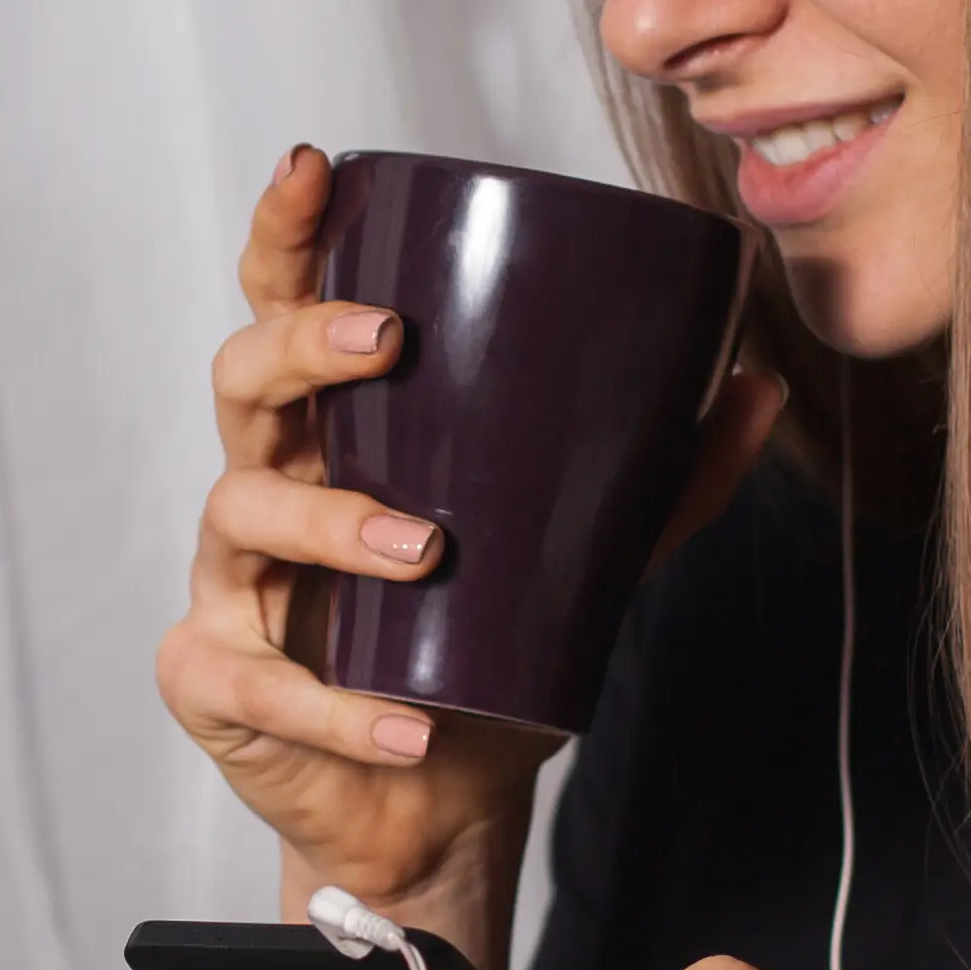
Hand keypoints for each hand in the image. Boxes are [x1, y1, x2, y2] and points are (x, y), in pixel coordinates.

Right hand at [155, 147, 781, 943]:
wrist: (431, 803)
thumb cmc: (479, 650)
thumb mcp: (577, 556)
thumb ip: (658, 478)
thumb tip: (758, 384)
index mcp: (335, 428)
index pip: (286, 302)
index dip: (286, 231)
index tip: (313, 166)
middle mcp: (267, 483)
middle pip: (243, 379)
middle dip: (303, 347)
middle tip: (385, 345)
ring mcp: (231, 584)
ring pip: (243, 513)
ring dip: (334, 523)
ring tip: (425, 549)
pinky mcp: (212, 683)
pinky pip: (254, 681)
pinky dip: (333, 705)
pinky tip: (403, 724)